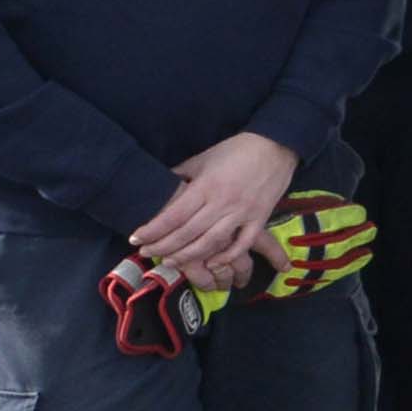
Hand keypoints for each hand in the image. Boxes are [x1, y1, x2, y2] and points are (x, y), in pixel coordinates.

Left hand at [131, 131, 297, 280]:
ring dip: (189, 255)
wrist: (275, 146)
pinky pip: (243, 243)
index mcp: (206, 185)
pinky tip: (211, 264)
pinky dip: (227, 256)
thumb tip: (161, 187)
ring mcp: (243, 212)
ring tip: (170, 262)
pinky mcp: (259, 218)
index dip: (153, 229)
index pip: (173, 215)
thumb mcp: (203, 158)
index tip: (136, 238)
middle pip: (188, 232)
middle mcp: (223, 202)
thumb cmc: (236, 150)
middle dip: (163, 246)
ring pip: (211, 242)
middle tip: (146, 254)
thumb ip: (181, 175)